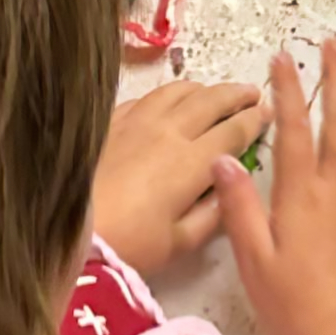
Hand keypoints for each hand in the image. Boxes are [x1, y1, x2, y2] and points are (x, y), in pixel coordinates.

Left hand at [89, 77, 265, 271]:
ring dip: (202, 89)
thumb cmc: (128, 245)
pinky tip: (165, 104)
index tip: (268, 112)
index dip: (255, 119)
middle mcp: (168, 132)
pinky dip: (165, 96)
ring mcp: (135, 122)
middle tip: (253, 91)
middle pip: (211, 100)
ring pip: (177, 91)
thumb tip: (233, 186)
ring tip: (213, 93)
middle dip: (237, 94)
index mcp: (192, 162)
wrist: (66, 231)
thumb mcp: (181, 242)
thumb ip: (214, 213)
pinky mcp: (109, 123)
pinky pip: (145, 98)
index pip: (234, 131)